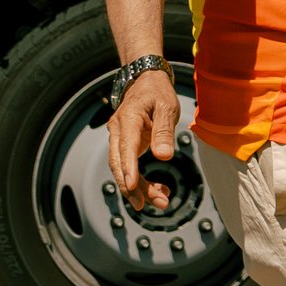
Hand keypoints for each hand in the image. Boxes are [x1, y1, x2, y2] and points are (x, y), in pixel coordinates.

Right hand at [106, 67, 180, 211]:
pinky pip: (129, 167)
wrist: (145, 82)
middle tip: (149, 204)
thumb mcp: (167, 107)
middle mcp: (118, 131)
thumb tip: (164, 157)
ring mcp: (119, 139)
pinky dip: (141, 181)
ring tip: (160, 201)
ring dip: (138, 188)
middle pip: (118, 163)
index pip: (126, 146)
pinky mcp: (125, 146)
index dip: (128, 167)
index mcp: (128, 118)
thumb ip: (164, 132)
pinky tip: (157, 190)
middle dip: (132, 187)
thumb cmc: (157, 92)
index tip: (132, 185)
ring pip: (122, 169)